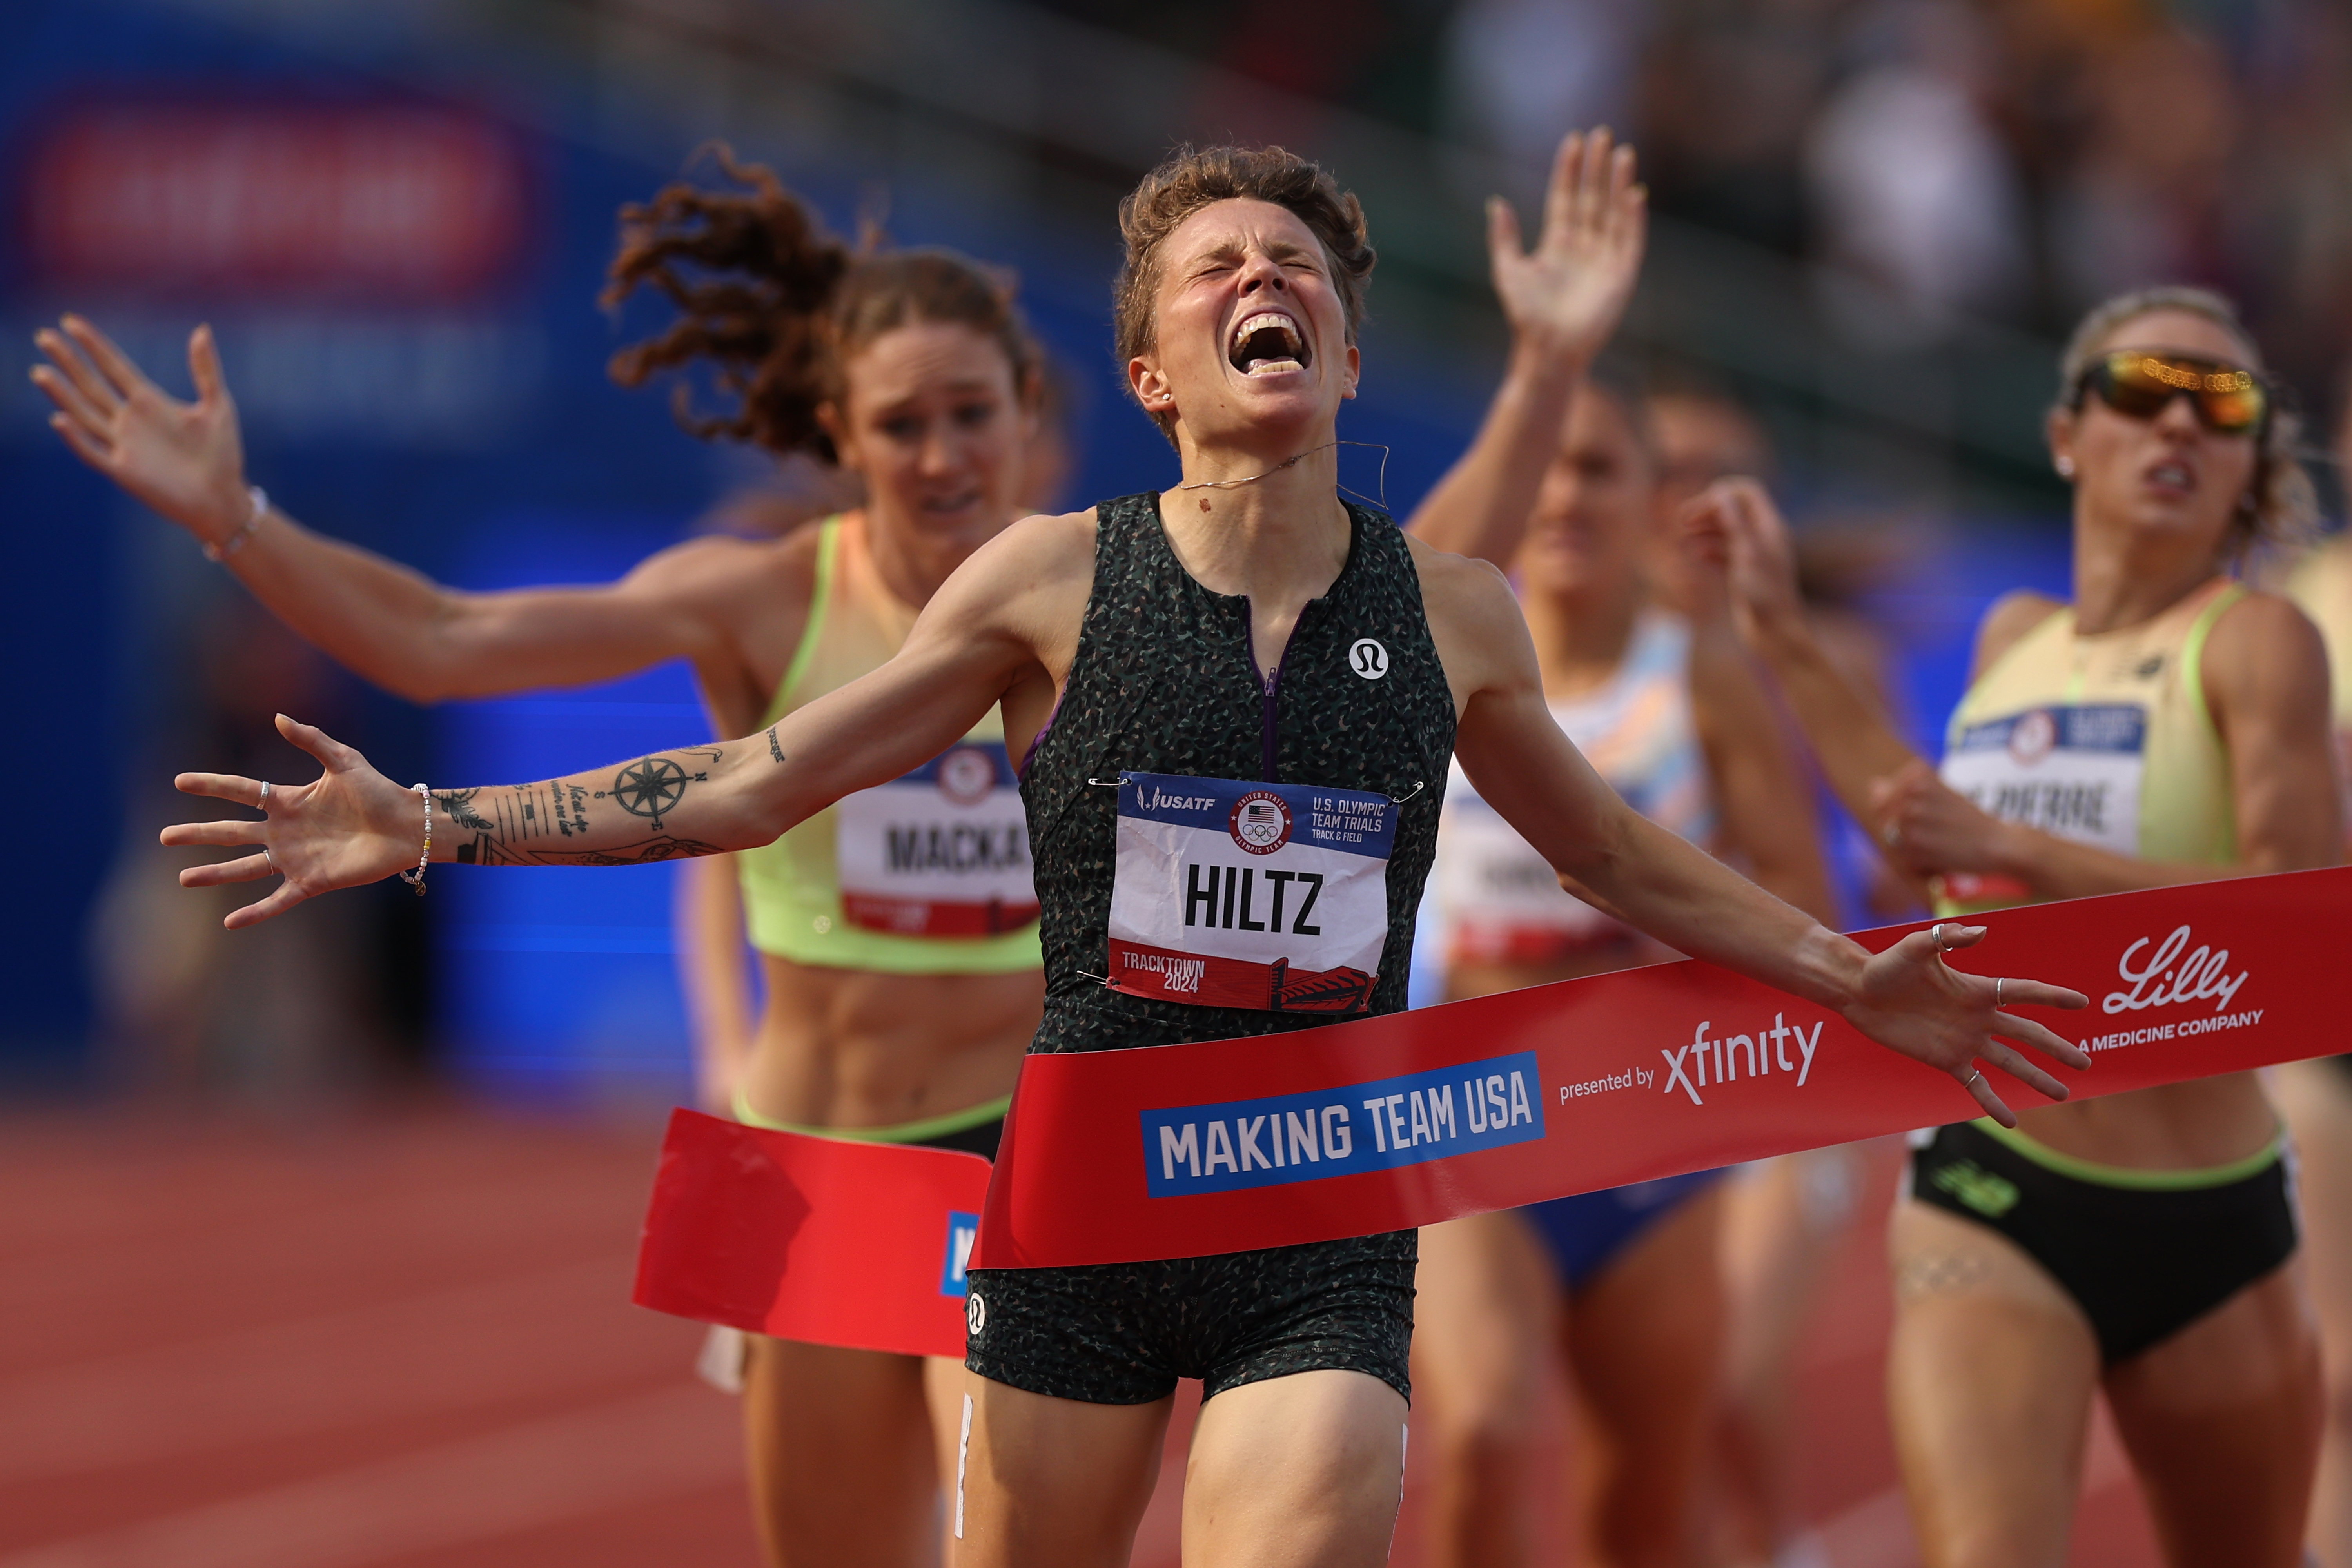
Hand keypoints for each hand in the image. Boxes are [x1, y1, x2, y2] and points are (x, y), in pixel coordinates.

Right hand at [32, 316, 251, 545]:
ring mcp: (123, 445)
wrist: (224, 498)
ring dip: (62, 394)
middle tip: (44, 336)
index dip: (93, 344)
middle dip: (68, 362)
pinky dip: (77, 437)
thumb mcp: (218, 406)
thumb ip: (206, 370)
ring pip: (84, 414)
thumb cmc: (223, 454)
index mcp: (149, 401)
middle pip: (91, 385)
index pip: (114, 366)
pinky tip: (61, 418)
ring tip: (41, 371)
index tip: (71, 321)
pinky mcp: (123, 471)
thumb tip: (202, 329)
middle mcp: (129, 420)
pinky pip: (93, 452)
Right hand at [162, 715, 425, 929]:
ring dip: (215, 873)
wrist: (408, 826)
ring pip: (246, 868)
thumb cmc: (380, 791)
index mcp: (290, 802)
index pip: (241, 792)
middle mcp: (286, 831)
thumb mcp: (344, 760)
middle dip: (199, 834)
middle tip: (165, 836)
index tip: (179, 781)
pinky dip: (256, 912)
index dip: (211, 785)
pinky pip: (278, 899)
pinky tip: (230, 923)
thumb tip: (279, 717)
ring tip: (183, 878)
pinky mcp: (313, 881)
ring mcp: (296, 858)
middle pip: (232, 833)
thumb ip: (311, 740)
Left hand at [1487, 128, 1646, 366]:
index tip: (1573, 141)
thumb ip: (1504, 237)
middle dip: (1597, 168)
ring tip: (1622, 153)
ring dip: (1618, 183)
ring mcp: (1604, 258)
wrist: (1546, 350)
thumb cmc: (1526, 315)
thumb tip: (1496, 202)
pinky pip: (1629, 240)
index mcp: (1558, 243)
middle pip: (1593, 198)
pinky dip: (1632, 218)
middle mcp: (1584, 246)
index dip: (1569, 171)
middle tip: (1602, 134)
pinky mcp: (1621, 275)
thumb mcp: (1508, 271)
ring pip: (1614, 212)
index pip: (1566, 197)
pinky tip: (1634, 194)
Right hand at [1681, 478, 1804, 649]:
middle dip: (1708, 509)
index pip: (1747, 491)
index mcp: (1770, 527)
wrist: (1775, 634)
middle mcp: (1764, 538)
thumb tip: (1719, 492)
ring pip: (1726, 530)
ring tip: (1683, 539)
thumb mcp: (1747, 553)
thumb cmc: (1765, 595)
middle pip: (1734, 508)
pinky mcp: (1745, 574)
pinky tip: (1695, 557)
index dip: (1722, 493)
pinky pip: (1724, 553)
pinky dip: (1708, 549)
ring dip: (1705, 530)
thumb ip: (1734, 521)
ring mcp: (1754, 556)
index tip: (1700, 508)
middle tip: (1682, 520)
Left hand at [1841, 924, 2089, 1126]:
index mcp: (1976, 989)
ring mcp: (1964, 1041)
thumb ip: (1947, 939)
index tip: (2082, 1003)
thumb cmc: (1886, 966)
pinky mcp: (1946, 1060)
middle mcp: (1977, 1017)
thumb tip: (1982, 932)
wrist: (1857, 992)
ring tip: (2063, 1094)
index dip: (2052, 997)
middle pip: (2027, 1034)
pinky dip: (1992, 1102)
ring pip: (2010, 1063)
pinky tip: (2011, 1121)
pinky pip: (1976, 1085)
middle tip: (2085, 1062)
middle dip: (2056, 1048)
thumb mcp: (1916, 946)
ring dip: (2036, 1078)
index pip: (2024, 992)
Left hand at [1869, 759, 2016, 877]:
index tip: (1929, 812)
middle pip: (1882, 816)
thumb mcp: (1938, 794)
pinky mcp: (1914, 848)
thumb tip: (1872, 784)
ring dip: (1908, 845)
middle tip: (1933, 830)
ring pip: (1889, 837)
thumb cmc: (1967, 819)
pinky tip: (1938, 855)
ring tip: (1936, 842)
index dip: (1901, 809)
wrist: (1997, 843)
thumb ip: (1903, 789)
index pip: (1882, 794)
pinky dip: (1916, 861)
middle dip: (1901, 827)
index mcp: (1918, 776)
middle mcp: (1912, 795)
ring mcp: (1911, 822)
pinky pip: (1901, 857)